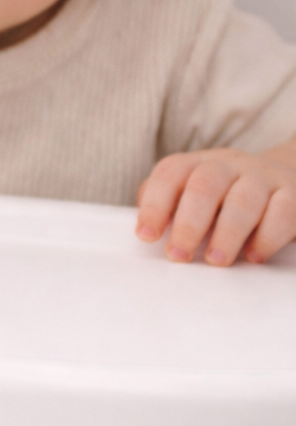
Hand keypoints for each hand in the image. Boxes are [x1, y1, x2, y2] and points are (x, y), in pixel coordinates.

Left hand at [136, 140, 295, 265]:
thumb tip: (145, 230)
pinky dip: (267, 237)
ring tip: (216, 260)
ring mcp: (264, 178)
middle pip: (206, 184)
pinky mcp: (293, 195)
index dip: (155, 204)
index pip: (171, 173)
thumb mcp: (191, 196)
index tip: (146, 237)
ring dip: (228, 232)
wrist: (284, 179)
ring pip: (245, 198)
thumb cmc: (223, 199)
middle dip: (189, 223)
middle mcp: (230, 166)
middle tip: (178, 255)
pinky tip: (254, 256)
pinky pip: (283, 212)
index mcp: (198, 164)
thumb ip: (165, 208)